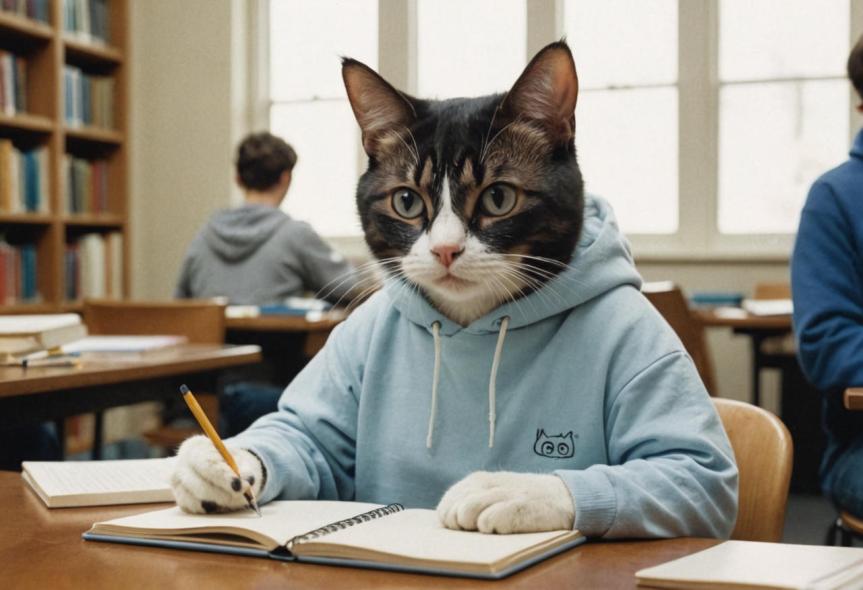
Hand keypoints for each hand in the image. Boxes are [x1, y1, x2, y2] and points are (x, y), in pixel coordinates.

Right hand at [171, 435, 263, 513]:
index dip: (224, 477)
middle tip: (243, 497)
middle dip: (224, 495)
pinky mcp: (180, 499)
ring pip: (198, 500)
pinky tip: (221, 501)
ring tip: (234, 498)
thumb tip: (247, 480)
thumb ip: (244, 470)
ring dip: (220, 503)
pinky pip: (196, 509)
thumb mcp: (240, 462)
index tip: (239, 486)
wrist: (217, 469)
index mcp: (196, 448)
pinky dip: (211, 508)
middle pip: (200, 486)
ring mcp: (177, 484)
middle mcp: (180, 465)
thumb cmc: (229, 463)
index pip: (208, 464)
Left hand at [437, 471, 574, 533]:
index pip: (446, 506)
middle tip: (481, 529)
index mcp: (477, 480)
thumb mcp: (493, 493)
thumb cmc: (522, 500)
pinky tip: (507, 528)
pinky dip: (493, 529)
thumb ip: (470, 502)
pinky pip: (488, 521)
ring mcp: (502, 494)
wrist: (562, 497)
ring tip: (492, 528)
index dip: (452, 523)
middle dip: (462, 527)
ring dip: (475, 527)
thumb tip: (447, 524)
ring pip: (466, 513)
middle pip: (454, 512)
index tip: (467, 529)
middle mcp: (486, 484)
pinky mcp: (518, 507)